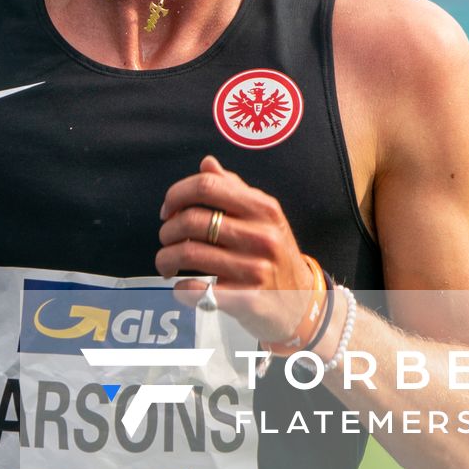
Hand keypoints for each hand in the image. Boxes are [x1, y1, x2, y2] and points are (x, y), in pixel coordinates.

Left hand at [156, 155, 317, 345]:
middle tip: (167, 239)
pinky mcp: (246, 299)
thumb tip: (207, 164)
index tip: (168, 210)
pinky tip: (182, 286)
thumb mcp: (265, 218)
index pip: (207, 186)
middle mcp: (262, 236)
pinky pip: (196, 289)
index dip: (177, 194)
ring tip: (167, 263)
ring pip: (188, 253)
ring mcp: (255, 269)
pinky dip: (180, 288)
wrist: (303, 304)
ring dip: (166, 258)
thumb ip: (235, 189)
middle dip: (168, 230)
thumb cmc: (276, 255)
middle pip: (192, 219)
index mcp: (263, 209)